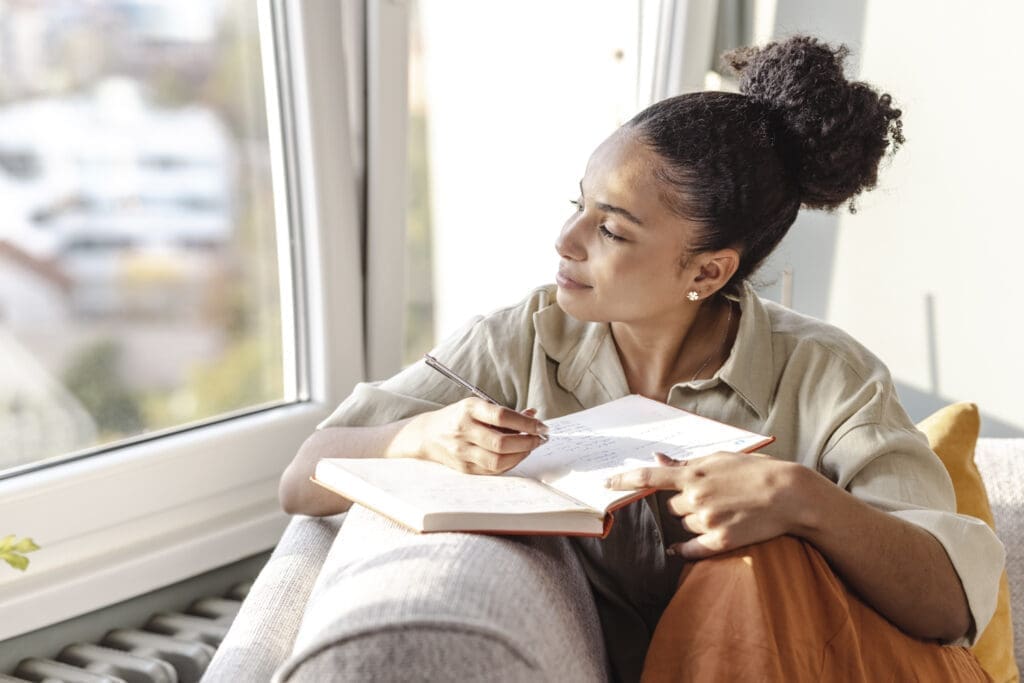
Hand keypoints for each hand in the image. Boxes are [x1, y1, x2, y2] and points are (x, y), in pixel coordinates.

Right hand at [409, 398, 547, 474]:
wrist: (428, 435)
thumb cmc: (458, 418)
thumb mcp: (477, 406)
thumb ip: (505, 413)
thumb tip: (533, 416)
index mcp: (468, 410)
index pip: (502, 417)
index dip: (526, 423)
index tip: (541, 425)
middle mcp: (464, 431)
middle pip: (502, 443)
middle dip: (527, 442)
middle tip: (540, 438)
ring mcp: (463, 452)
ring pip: (498, 460)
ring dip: (521, 455)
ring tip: (530, 447)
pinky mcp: (465, 468)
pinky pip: (493, 470)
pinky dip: (510, 464)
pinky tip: (517, 456)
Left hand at [605, 451, 805, 558]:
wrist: (790, 495)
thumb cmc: (756, 472)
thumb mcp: (721, 458)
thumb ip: (687, 463)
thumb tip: (657, 459)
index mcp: (694, 473)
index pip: (650, 477)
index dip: (624, 480)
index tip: (605, 483)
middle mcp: (696, 497)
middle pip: (671, 507)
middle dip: (684, 504)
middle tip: (711, 498)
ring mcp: (707, 520)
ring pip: (683, 526)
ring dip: (694, 521)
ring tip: (723, 512)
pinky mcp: (720, 541)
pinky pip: (689, 549)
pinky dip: (682, 549)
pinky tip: (678, 549)